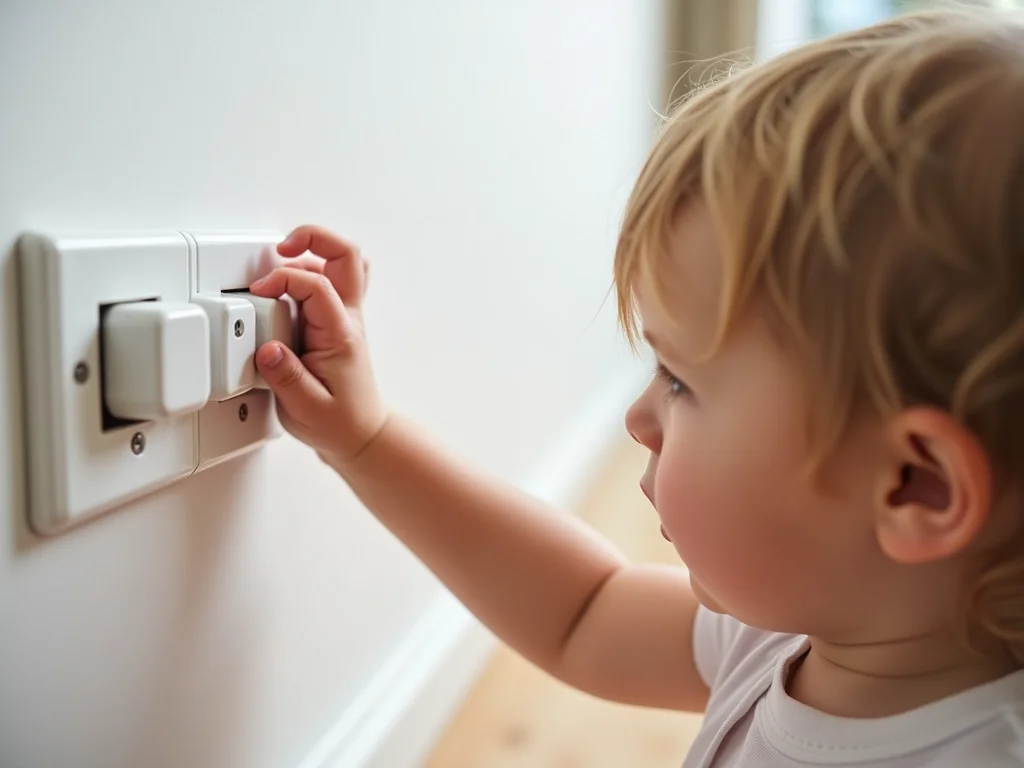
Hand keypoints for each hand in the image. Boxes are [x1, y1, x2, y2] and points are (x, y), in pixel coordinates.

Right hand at [248, 225, 388, 464]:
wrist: (362, 436)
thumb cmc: (338, 423)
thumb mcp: (305, 409)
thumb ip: (285, 377)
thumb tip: (267, 349)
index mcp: (341, 334)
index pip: (316, 285)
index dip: (283, 279)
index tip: (258, 292)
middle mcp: (348, 320)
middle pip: (346, 255)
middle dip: (313, 238)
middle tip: (281, 248)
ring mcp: (345, 319)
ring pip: (342, 264)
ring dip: (313, 254)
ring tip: (283, 263)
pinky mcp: (336, 324)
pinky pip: (332, 282)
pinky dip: (310, 272)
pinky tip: (288, 287)